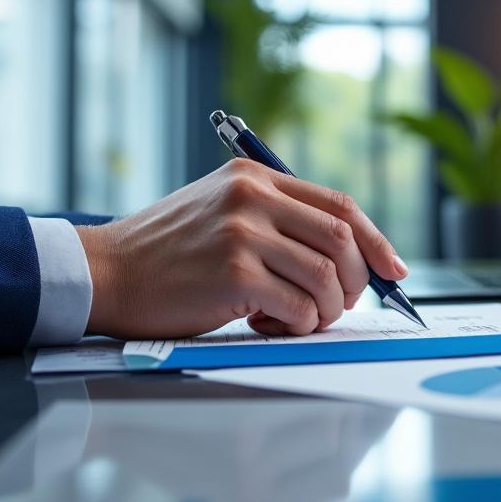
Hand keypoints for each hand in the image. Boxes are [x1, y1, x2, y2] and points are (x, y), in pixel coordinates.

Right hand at [76, 159, 408, 338]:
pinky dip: (299, 324)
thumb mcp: (223, 210)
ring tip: (297, 318)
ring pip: (327, 276)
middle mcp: (252, 196)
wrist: (107, 273)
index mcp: (255, 177)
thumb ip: (279, 218)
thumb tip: (350, 255)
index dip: (376, 240)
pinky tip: (271, 324)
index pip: (340, 205)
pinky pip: (299, 305)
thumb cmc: (170, 253)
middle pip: (343, 239)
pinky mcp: (233, 272)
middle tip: (336, 305)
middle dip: (355, 282)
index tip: (393, 270)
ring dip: (325, 309)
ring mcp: (243, 232)